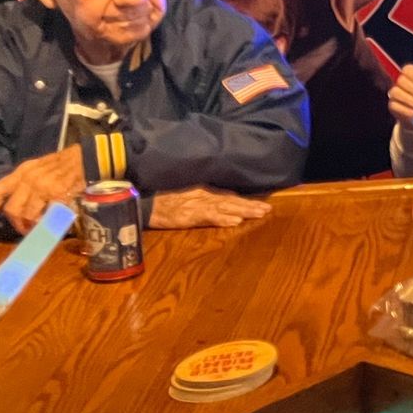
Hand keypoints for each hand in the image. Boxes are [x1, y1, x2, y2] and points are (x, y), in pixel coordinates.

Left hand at [0, 145, 84, 228]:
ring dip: (31, 225)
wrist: (87, 158)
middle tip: (24, 229)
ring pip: (27, 215)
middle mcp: (29, 179)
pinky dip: (47, 223)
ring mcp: (42, 187)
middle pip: (12, 208)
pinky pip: (46, 215)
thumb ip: (27, 182)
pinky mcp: (57, 195)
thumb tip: (20, 204)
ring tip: (39, 228)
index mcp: (23, 171)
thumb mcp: (40, 167)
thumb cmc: (65, 163)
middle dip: (16, 223)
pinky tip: (53, 222)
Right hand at [149, 187, 271, 229]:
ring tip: (259, 214)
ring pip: (225, 207)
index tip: (263, 204)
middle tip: (268, 209)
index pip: (230, 195)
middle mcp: (204, 195)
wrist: (144, 202)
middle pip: (232, 201)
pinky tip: (234, 221)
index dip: (246, 200)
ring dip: (243, 211)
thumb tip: (228, 200)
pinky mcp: (188, 215)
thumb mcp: (188, 194)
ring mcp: (197, 204)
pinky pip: (208, 217)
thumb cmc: (164, 199)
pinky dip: (222, 219)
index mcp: (204, 191)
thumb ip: (207, 196)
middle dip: (250, 205)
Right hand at [388, 64, 412, 124]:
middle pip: (400, 80)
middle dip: (411, 87)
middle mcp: (401, 82)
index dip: (412, 73)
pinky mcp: (393, 105)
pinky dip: (404, 109)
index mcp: (412, 75)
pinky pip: (394, 105)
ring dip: (407, 98)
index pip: (408, 69)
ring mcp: (395, 94)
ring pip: (395, 92)